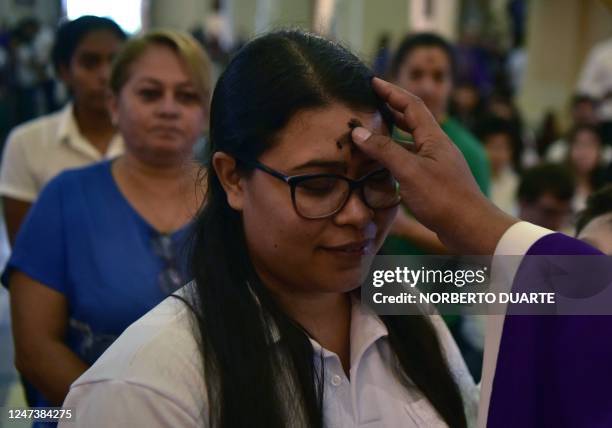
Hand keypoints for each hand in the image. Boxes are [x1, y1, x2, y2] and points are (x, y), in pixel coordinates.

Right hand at [352, 77, 516, 253]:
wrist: (470, 228)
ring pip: (410, 141)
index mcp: (434, 138)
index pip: (411, 105)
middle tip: (369, 102)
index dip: (391, 91)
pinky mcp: (434, 180)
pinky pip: (411, 159)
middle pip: (412, 120)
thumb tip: (358, 131)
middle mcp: (436, 146)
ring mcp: (436, 163)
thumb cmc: (443, 198)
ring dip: (392, 133)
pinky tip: (383, 163)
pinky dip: (395, 156)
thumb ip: (384, 151)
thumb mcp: (410, 171)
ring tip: (371, 129)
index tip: (373, 81)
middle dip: (390, 108)